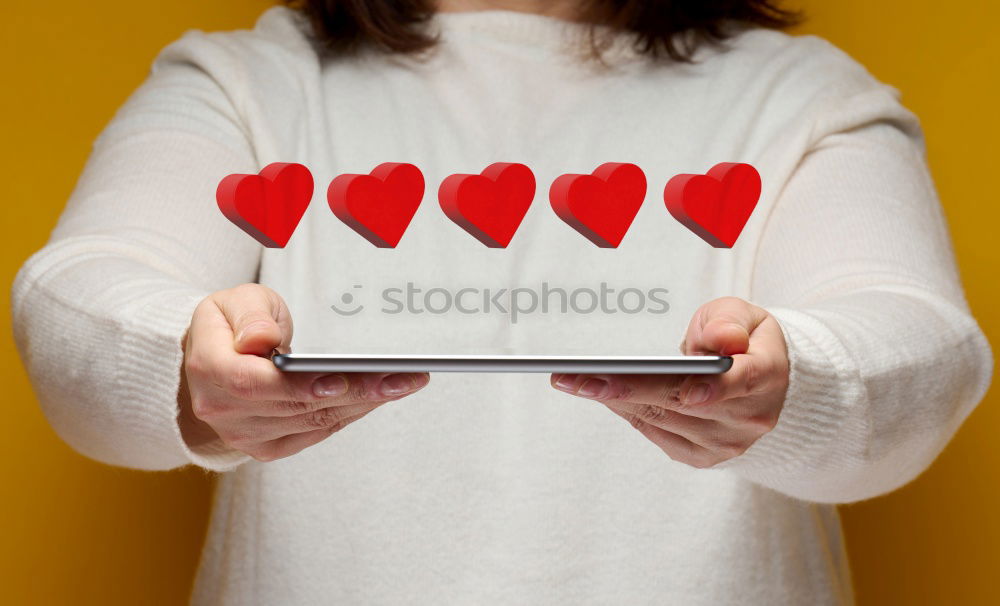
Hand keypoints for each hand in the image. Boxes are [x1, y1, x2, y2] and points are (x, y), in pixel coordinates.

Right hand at [178, 283, 428, 461]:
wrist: (216, 358)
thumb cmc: (231, 324)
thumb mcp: (235, 301)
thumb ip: (249, 316)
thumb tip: (261, 339)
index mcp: (207, 368)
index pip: (255, 384)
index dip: (300, 386)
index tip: (342, 379)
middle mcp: (223, 410)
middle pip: (298, 406)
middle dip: (355, 391)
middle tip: (401, 377)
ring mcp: (246, 434)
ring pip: (315, 421)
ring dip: (363, 402)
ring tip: (403, 382)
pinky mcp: (269, 447)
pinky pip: (318, 431)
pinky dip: (351, 412)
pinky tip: (379, 396)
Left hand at [550, 297, 788, 467]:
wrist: (758, 381)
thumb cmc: (743, 339)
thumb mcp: (742, 315)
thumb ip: (728, 323)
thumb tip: (723, 342)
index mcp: (767, 375)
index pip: (741, 381)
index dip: (714, 388)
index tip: (687, 391)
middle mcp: (748, 416)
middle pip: (681, 402)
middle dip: (627, 388)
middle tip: (578, 378)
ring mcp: (725, 442)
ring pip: (661, 418)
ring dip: (615, 399)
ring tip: (576, 381)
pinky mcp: (701, 456)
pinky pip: (654, 432)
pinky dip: (626, 410)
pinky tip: (600, 393)